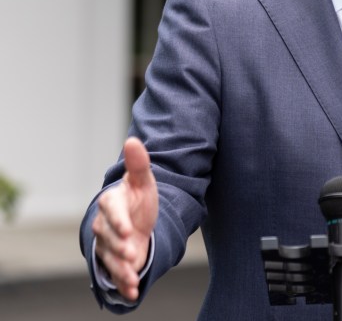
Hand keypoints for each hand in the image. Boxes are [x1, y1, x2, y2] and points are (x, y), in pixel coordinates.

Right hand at [92, 137, 158, 300]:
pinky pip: (115, 274)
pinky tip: (132, 293)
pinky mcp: (112, 261)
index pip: (111, 212)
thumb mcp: (144, 181)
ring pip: (110, 258)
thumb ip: (139, 164)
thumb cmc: (139, 198)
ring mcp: (106, 245)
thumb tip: (132, 140)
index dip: (119, 221)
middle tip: (133, 253)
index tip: (129, 230)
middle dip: (120, 247)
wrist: (137, 219)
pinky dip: (123, 284)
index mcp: (111, 203)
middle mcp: (104, 226)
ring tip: (133, 277)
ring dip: (121, 269)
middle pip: (109, 238)